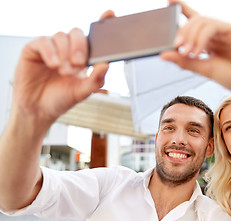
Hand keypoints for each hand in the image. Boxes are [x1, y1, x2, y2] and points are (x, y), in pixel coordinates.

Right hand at [11, 11, 114, 126]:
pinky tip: (54, 64)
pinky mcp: (34, 49)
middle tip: (79, 64)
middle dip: (80, 47)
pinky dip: (51, 52)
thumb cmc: (61, 99)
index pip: (92, 36)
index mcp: (82, 56)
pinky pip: (44, 41)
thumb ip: (96, 79)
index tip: (110, 14)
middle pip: (77, 33)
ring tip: (64, 71)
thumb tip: (106, 64)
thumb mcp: (82, 92)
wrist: (39, 110)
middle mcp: (67, 49)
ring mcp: (51, 48)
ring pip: (61, 36)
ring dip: (65, 53)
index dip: (102, 23)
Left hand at [161, 0, 230, 99]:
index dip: (182, 8)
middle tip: (177, 45)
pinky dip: (202, 37)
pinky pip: (214, 26)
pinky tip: (199, 50)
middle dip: (183, 31)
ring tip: (188, 52)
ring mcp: (226, 31)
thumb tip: (163, 54)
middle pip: (195, 21)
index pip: (194, 20)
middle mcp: (217, 33)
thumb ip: (184, 61)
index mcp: (210, 41)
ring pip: (203, 21)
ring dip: (191, 35)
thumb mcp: (203, 69)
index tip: (169, 2)